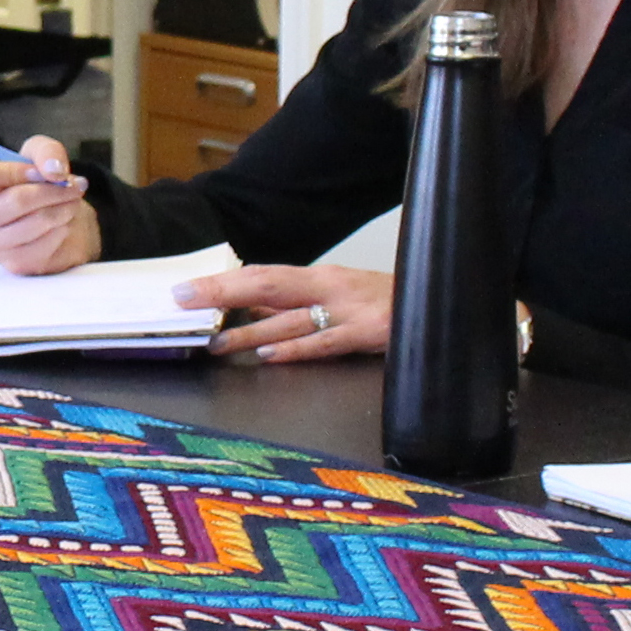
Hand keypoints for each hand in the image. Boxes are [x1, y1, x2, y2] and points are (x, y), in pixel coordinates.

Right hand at [0, 137, 97, 274]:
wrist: (48, 219)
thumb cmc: (33, 183)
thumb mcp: (38, 154)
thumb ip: (45, 151)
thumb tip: (54, 171)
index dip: (14, 171)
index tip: (39, 171)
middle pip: (15, 201)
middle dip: (53, 190)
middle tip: (73, 185)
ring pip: (35, 222)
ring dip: (63, 208)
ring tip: (71, 201)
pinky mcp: (12, 264)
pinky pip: (46, 243)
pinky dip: (62, 228)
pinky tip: (63, 221)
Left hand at [196, 265, 392, 361]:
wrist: (446, 299)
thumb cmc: (390, 302)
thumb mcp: (341, 297)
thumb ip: (298, 303)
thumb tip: (249, 308)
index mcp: (322, 278)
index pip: (262, 274)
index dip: (222, 281)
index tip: (184, 289)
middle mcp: (332, 288)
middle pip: (267, 285)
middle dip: (222, 293)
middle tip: (184, 301)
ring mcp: (351, 311)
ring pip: (291, 318)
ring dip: (250, 330)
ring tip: (216, 343)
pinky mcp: (373, 333)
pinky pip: (328, 342)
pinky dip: (297, 349)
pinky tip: (270, 356)